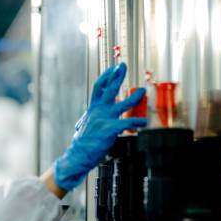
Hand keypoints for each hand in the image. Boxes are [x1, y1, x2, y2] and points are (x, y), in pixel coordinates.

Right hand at [53, 63, 146, 190]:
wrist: (78, 155)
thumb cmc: (82, 143)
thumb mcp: (84, 126)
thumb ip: (89, 120)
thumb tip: (85, 121)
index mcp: (93, 109)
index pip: (99, 88)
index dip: (106, 77)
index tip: (113, 69)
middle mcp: (98, 110)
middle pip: (110, 88)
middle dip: (118, 76)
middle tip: (124, 65)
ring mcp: (104, 119)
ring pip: (123, 103)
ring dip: (135, 97)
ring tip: (143, 91)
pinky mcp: (110, 129)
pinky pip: (128, 123)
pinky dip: (137, 122)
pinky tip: (143, 122)